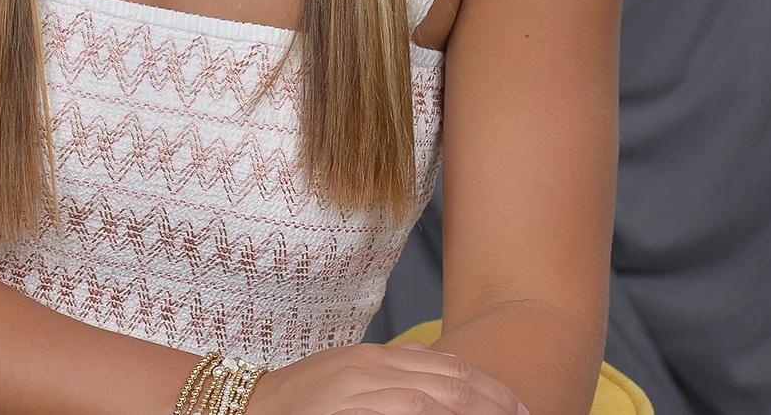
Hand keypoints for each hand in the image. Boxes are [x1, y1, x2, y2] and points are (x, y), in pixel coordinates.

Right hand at [247, 340, 529, 414]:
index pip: (446, 368)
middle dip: (493, 402)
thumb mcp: (347, 382)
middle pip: (449, 383)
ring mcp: (361, 392)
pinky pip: (407, 411)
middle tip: (527, 414)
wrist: (243, 409)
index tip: (518, 406)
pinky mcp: (349, 412)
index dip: (487, 388)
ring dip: (474, 411)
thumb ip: (389, 381)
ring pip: (435, 400)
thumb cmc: (297, 405)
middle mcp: (372, 370)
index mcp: (375, 360)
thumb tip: (439, 376)